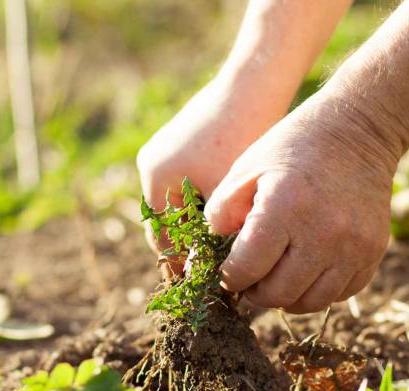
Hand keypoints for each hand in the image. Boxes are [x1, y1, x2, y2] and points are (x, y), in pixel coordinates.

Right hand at [136, 76, 289, 271]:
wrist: (255, 83)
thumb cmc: (242, 137)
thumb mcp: (227, 194)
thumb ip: (212, 234)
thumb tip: (207, 276)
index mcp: (156, 178)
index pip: (162, 238)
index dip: (181, 266)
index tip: (202, 289)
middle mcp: (154, 164)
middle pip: (169, 222)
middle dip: (191, 247)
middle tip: (216, 275)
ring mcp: (169, 150)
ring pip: (183, 204)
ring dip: (202, 226)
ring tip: (227, 249)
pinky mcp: (188, 142)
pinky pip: (193, 184)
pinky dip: (209, 203)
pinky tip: (237, 216)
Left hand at [204, 97, 399, 313]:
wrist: (358, 131)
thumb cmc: (294, 147)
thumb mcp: (247, 168)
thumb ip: (222, 212)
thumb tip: (210, 255)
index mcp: (284, 209)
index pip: (247, 270)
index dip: (229, 277)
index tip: (227, 272)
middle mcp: (322, 233)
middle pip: (278, 294)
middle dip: (256, 293)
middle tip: (250, 280)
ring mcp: (353, 246)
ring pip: (311, 302)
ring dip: (287, 297)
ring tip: (276, 279)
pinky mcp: (373, 252)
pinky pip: (341, 293)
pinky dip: (319, 290)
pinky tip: (306, 271)